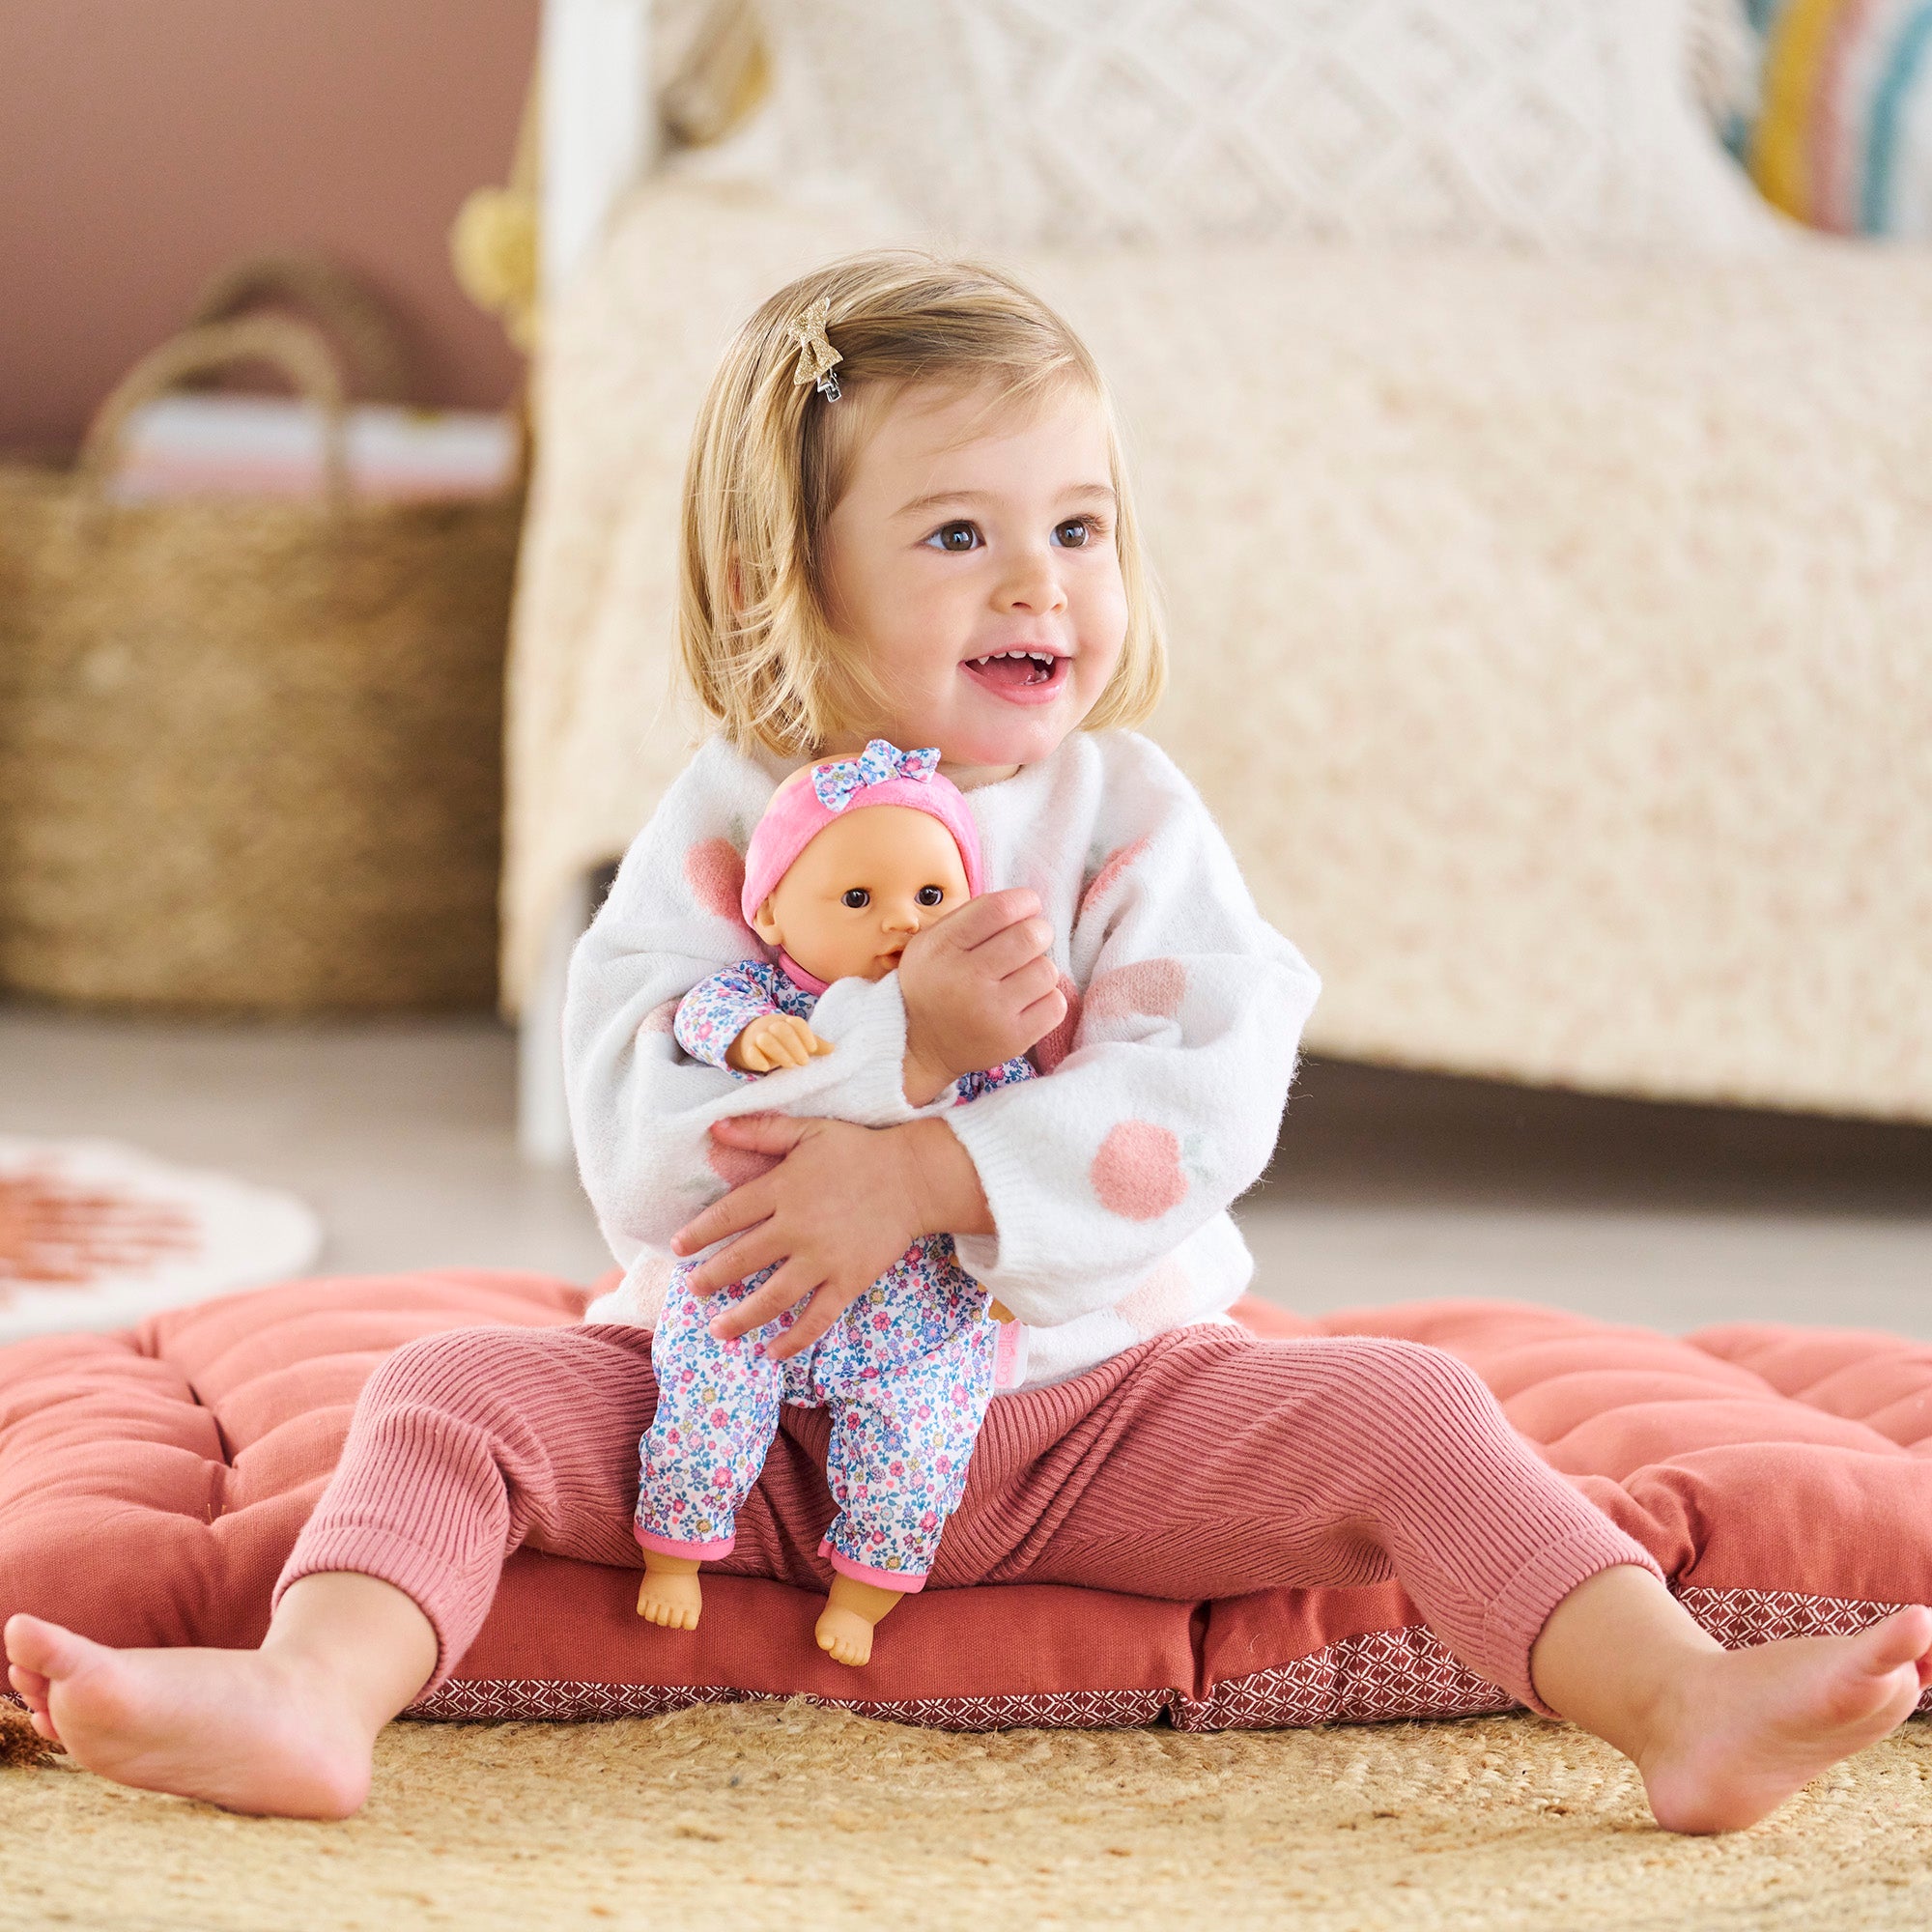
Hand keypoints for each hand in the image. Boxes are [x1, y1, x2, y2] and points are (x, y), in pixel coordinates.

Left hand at [670, 1114, 991, 1358]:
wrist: (914, 1177)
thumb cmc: (858, 1151)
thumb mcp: (808, 1131)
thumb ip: (760, 1131)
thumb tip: (714, 1127)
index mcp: (783, 1189)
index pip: (729, 1215)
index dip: (699, 1233)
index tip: (678, 1249)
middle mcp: (798, 1228)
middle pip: (743, 1259)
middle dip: (712, 1279)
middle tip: (695, 1290)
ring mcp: (823, 1258)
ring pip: (774, 1297)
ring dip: (742, 1317)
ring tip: (719, 1330)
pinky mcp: (848, 1280)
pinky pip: (817, 1317)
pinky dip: (795, 1339)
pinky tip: (773, 1352)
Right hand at [727, 1012, 833, 1072]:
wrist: (751, 1041)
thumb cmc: (782, 1042)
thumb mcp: (799, 1041)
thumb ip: (815, 1045)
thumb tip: (833, 1049)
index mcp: (786, 1023)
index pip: (796, 1023)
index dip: (805, 1035)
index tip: (812, 1049)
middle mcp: (771, 1028)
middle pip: (781, 1029)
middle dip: (794, 1045)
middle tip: (804, 1061)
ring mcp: (758, 1038)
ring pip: (765, 1039)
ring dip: (779, 1052)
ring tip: (790, 1065)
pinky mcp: (748, 1051)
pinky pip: (750, 1052)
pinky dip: (757, 1059)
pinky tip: (765, 1067)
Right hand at [897, 887, 1063, 1104]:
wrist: (920, 1046)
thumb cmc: (934, 984)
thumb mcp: (932, 942)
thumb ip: (972, 917)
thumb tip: (1025, 902)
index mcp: (944, 947)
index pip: (1000, 909)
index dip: (1025, 901)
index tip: (1027, 907)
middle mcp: (966, 979)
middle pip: (1031, 935)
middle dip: (1038, 932)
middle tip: (1027, 943)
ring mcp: (991, 1012)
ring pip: (1047, 970)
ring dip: (1039, 970)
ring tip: (1019, 979)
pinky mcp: (1013, 1039)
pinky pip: (1056, 1004)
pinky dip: (1046, 999)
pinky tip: (1025, 1002)